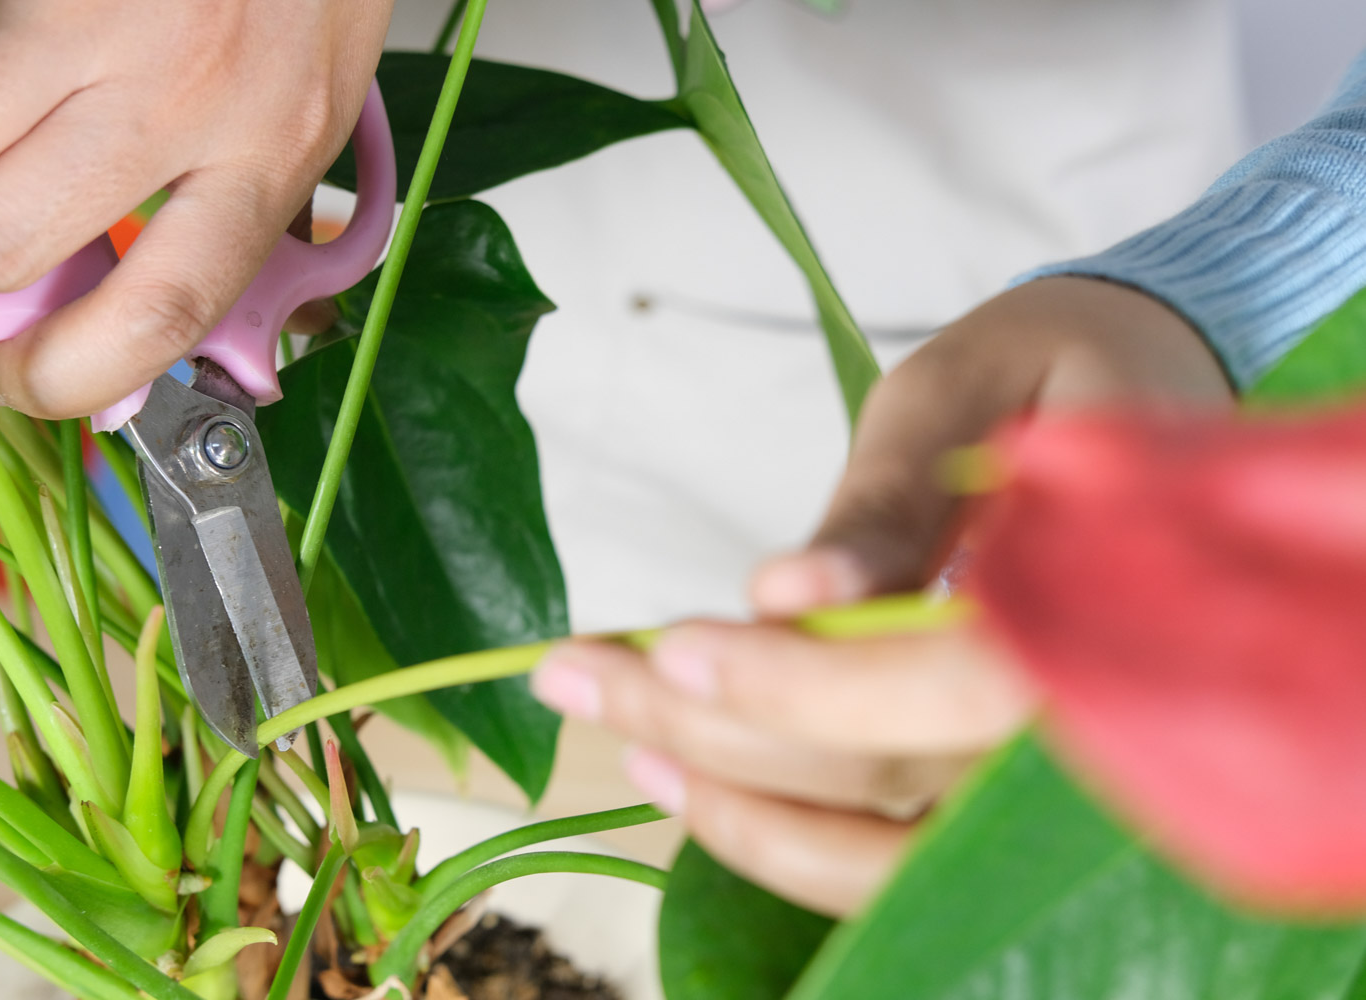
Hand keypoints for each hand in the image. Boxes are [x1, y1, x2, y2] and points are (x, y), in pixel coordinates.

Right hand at [0, 0, 391, 416]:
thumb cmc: (300, 4)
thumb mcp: (303, 127)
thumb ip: (228, 227)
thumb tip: (124, 346)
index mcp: (266, 161)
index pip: (159, 311)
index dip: (60, 377)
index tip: (10, 382)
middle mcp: (190, 94)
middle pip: (3, 240)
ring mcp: (106, 21)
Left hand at [531, 278, 1231, 915]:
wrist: (1144, 399)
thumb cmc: (1051, 375)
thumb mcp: (962, 397)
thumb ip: (890, 500)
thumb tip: (784, 597)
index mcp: (1114, 599)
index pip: (956, 689)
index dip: (805, 688)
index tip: (669, 650)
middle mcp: (1105, 725)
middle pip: (896, 782)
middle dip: (718, 739)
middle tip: (575, 674)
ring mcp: (1062, 782)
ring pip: (889, 853)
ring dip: (735, 806)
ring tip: (615, 729)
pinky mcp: (1011, 797)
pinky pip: (897, 858)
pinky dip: (785, 836)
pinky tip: (687, 775)